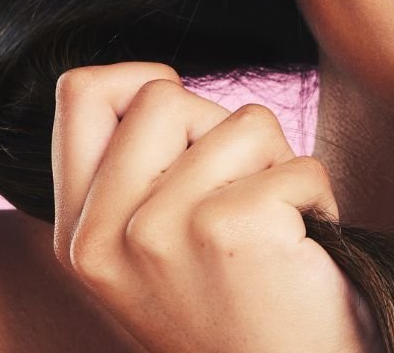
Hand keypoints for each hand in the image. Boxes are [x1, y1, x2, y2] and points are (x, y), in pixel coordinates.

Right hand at [51, 62, 378, 352]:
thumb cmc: (236, 311)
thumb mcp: (150, 251)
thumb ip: (133, 175)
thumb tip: (158, 81)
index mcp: (77, 236)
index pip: (80, 93)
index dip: (142, 83)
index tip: (187, 130)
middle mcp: (102, 236)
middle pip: (164, 94)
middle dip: (222, 129)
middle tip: (244, 197)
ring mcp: (159, 232)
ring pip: (244, 121)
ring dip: (279, 168)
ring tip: (275, 231)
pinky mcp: (228, 230)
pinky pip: (298, 163)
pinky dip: (316, 198)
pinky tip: (302, 251)